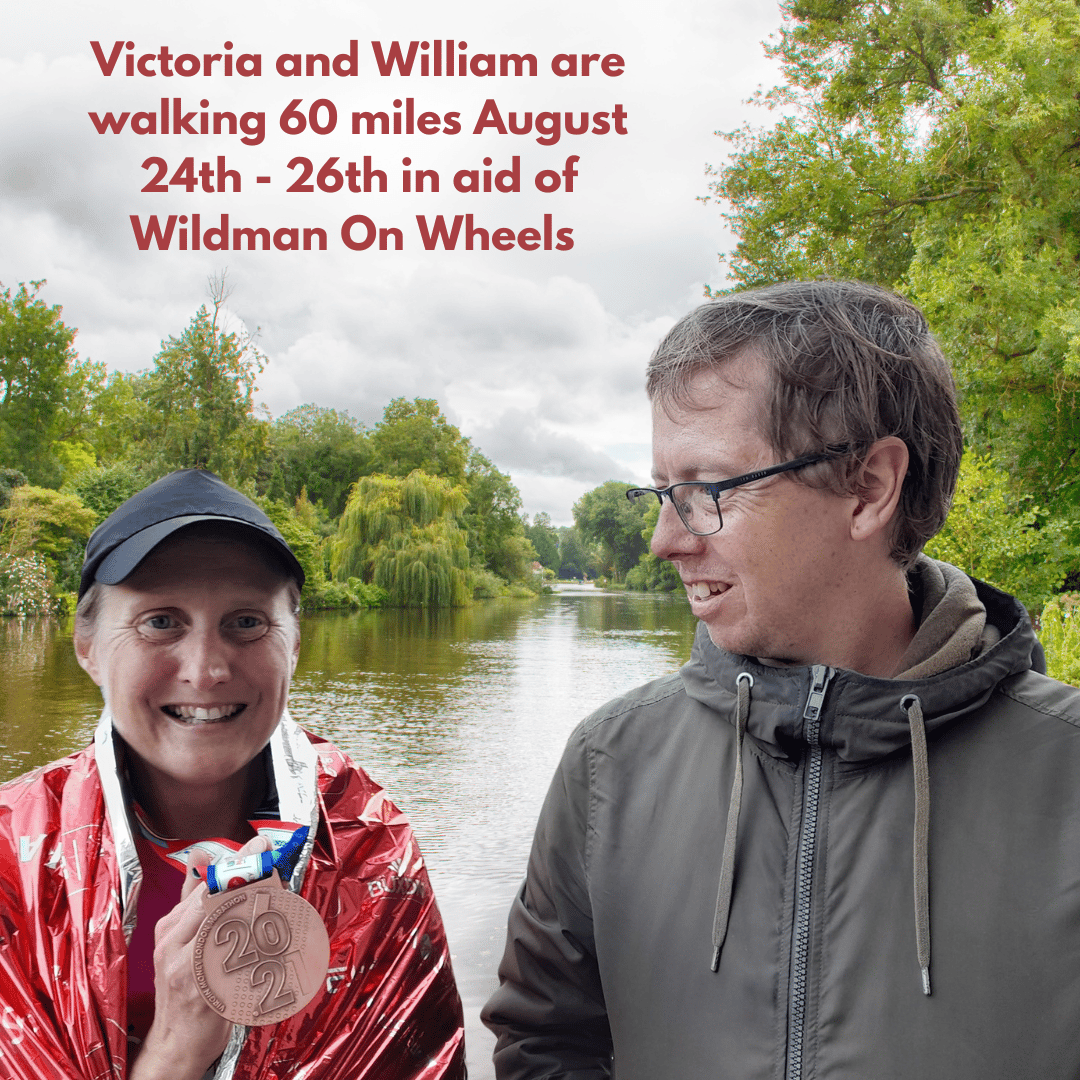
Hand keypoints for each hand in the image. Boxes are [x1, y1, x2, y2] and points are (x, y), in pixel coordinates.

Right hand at [129, 835, 271, 1079]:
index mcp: (170, 928)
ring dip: (265, 908)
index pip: (208, 885)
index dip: (240, 864)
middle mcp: (176, 945)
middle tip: (279, 870)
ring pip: (236, 924)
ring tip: (283, 901)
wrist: (175, 1044)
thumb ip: (191, 898)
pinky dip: (266, 944)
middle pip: (222, 900)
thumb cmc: (182, 988)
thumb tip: (200, 855)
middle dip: (256, 881)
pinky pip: (245, 959)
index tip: (262, 845)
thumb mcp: (177, 939)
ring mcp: (192, 968)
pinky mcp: (212, 990)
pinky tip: (280, 937)